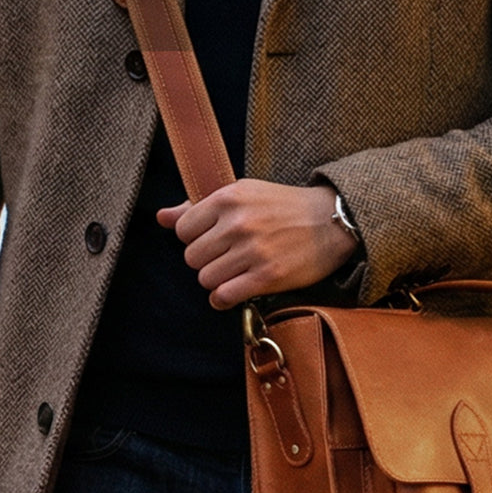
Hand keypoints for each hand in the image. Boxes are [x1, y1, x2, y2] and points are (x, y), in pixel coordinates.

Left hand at [157, 180, 358, 309]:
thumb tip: (161, 217)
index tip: (213, 241)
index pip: (182, 229)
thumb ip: (199, 206)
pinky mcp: (266, 276)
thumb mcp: (242, 193)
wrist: (330, 222)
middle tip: (226, 258)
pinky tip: (234, 291)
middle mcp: (237, 223)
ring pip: (205, 279)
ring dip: (216, 281)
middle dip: (205, 261)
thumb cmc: (285, 207)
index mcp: (228, 198)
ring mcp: (252, 251)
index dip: (194, 239)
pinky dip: (224, 298)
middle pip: (192, 257)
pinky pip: (224, 296)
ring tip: (234, 273)